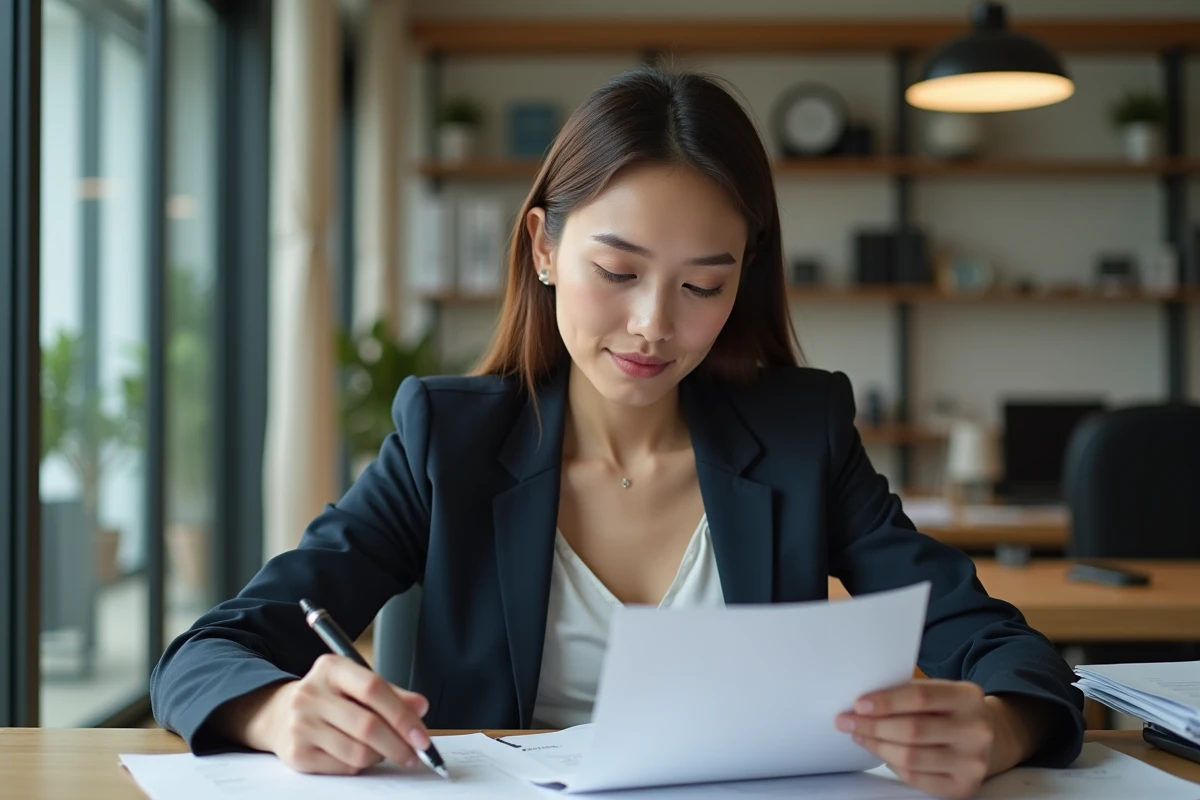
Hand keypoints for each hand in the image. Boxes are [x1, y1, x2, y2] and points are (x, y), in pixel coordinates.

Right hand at [244, 654, 431, 774]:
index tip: (421, 735)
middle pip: (367, 725)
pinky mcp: (297, 754)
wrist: (279, 714)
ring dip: (382, 756)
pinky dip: (361, 765)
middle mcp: (311, 694)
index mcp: (331, 668)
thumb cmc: (328, 697)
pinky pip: (344, 767)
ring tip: (387, 751)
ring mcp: (301, 725)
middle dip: (399, 744)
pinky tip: (362, 756)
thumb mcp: (356, 684)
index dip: (402, 715)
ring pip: (358, 752)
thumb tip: (420, 708)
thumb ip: (391, 694)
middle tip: (416, 753)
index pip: (373, 688)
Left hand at [835, 679, 998, 799]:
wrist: (989, 737)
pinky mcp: (964, 786)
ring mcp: (972, 761)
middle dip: (873, 726)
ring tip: (859, 735)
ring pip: (911, 757)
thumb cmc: (951, 711)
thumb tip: (862, 704)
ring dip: (877, 746)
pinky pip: (915, 778)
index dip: (885, 701)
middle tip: (847, 721)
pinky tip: (881, 752)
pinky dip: (892, 765)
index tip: (858, 704)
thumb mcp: (939, 692)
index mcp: (968, 697)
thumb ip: (907, 694)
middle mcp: (976, 730)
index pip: (920, 697)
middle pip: (912, 730)